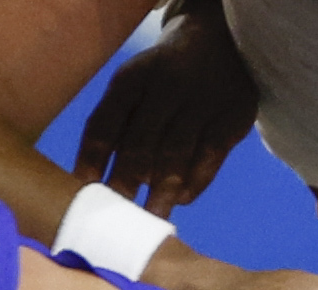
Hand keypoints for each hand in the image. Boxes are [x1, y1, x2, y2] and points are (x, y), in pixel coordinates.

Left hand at [74, 0, 258, 216]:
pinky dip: (194, 182)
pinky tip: (180, 199)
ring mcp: (202, 100)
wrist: (219, 41)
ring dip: (160, 192)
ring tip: (150, 220)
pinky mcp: (233, 116)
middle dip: (126, 183)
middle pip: (140, 143)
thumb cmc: (161, 80)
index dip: (92, 160)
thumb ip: (115, 127)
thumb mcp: (133, 87)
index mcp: (131, 79)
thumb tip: (93, 184)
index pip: (105, 124)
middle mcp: (165, 86)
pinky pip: (210, 157)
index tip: (84, 193)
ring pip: (176, 154)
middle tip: (116, 218)